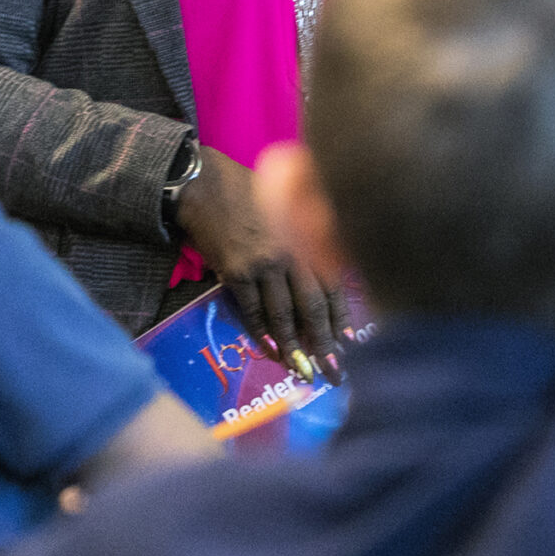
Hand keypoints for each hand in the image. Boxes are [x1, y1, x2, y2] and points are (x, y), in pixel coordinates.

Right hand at [172, 146, 344, 380]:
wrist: (204, 182)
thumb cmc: (247, 189)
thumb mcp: (286, 207)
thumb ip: (303, 237)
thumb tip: (318, 273)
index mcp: (308, 234)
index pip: (334, 283)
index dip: (342, 317)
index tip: (350, 342)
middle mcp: (293, 251)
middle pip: (315, 306)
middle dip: (325, 343)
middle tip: (334, 373)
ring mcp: (265, 263)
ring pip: (286, 315)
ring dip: (295, 348)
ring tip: (303, 373)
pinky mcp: (236, 272)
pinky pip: (253, 311)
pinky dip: (263, 334)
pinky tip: (272, 353)